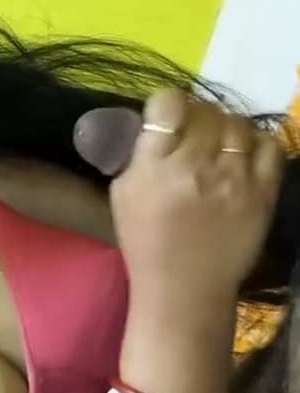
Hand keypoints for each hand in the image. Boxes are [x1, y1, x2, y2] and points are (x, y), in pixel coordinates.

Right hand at [108, 87, 285, 311]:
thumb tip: (156, 120)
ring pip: (237, 124)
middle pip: (206, 110)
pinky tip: (244, 153)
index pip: (168, 102)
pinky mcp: (263, 194)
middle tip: (193, 132)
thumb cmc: (146, 241)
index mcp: (156, 164)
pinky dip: (256, 142)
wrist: (185, 290)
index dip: (168, 103)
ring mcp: (234, 179)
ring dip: (226, 128)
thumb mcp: (123, 190)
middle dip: (197, 115)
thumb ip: (139, 151)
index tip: (167, 115)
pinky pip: (269, 146)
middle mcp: (197, 165)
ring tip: (219, 144)